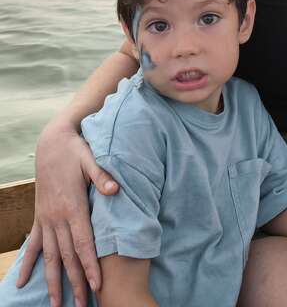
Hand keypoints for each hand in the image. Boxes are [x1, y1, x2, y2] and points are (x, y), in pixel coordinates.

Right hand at [17, 121, 118, 306]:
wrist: (52, 143)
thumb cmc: (76, 150)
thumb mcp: (91, 158)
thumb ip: (103, 176)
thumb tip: (115, 190)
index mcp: (73, 206)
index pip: (83, 243)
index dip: (89, 266)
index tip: (96, 285)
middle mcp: (57, 218)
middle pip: (67, 257)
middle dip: (75, 283)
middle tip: (81, 306)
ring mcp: (46, 219)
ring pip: (49, 257)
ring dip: (53, 281)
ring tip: (56, 305)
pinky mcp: (40, 217)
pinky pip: (34, 245)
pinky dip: (30, 264)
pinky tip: (23, 283)